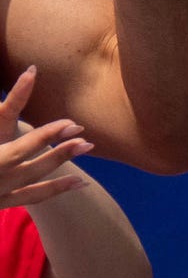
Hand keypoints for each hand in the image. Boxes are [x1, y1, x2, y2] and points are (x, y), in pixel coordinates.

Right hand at [0, 71, 89, 208]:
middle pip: (29, 158)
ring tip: (88, 146)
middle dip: (57, 144)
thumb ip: (4, 110)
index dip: (37, 124)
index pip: (13, 135)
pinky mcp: (0, 202)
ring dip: (62, 160)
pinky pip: (33, 197)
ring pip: (35, 177)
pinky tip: (80, 181)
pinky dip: (56, 188)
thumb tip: (24, 74)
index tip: (63, 115)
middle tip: (80, 128)